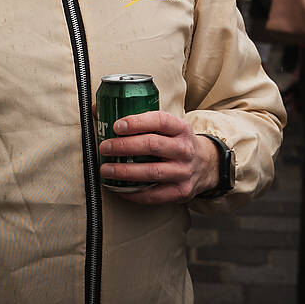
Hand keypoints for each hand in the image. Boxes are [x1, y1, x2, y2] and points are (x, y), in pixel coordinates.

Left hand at [99, 111, 219, 203]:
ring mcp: (184, 172)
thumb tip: (98, 109)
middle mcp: (184, 149)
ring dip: (125, 171)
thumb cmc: (176, 141)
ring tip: (106, 169)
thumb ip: (141, 119)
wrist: (206, 164)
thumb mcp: (169, 126)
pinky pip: (154, 195)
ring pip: (152, 172)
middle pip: (152, 145)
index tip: (116, 125)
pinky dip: (134, 193)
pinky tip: (119, 188)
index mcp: (181, 128)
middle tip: (104, 147)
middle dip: (124, 146)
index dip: (137, 122)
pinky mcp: (181, 192)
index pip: (159, 121)